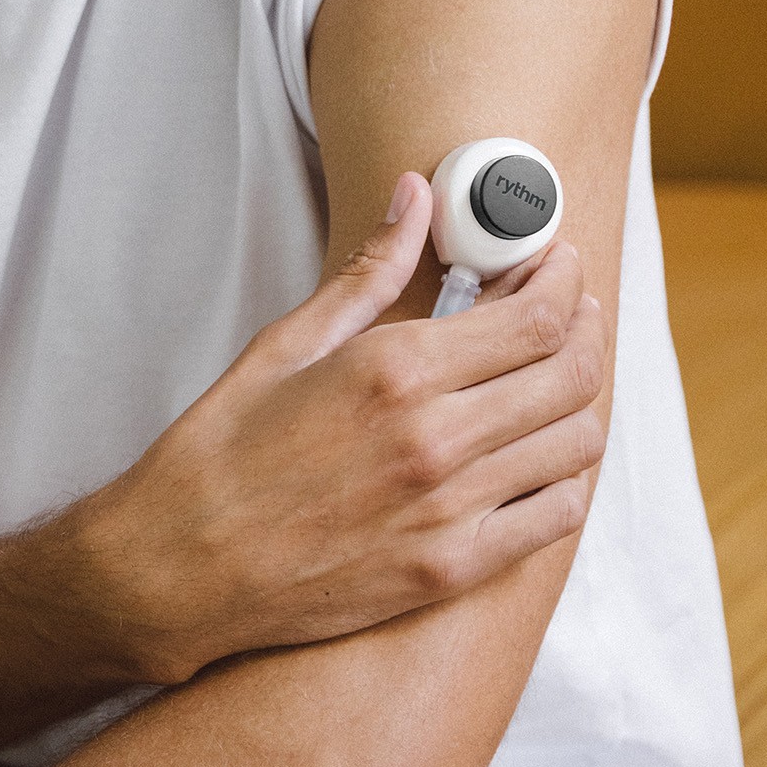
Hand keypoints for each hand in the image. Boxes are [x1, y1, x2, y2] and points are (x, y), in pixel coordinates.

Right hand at [79, 174, 606, 683]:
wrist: (182, 567)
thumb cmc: (222, 450)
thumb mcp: (286, 345)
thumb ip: (368, 271)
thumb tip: (414, 197)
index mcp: (395, 372)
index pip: (533, 318)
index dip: (563, 280)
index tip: (557, 262)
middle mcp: (437, 440)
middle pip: (570, 374)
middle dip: (583, 327)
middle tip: (567, 306)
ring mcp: (451, 511)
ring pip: (576, 444)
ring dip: (580, 399)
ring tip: (555, 374)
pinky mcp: (453, 569)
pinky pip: (555, 518)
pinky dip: (565, 476)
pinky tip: (540, 452)